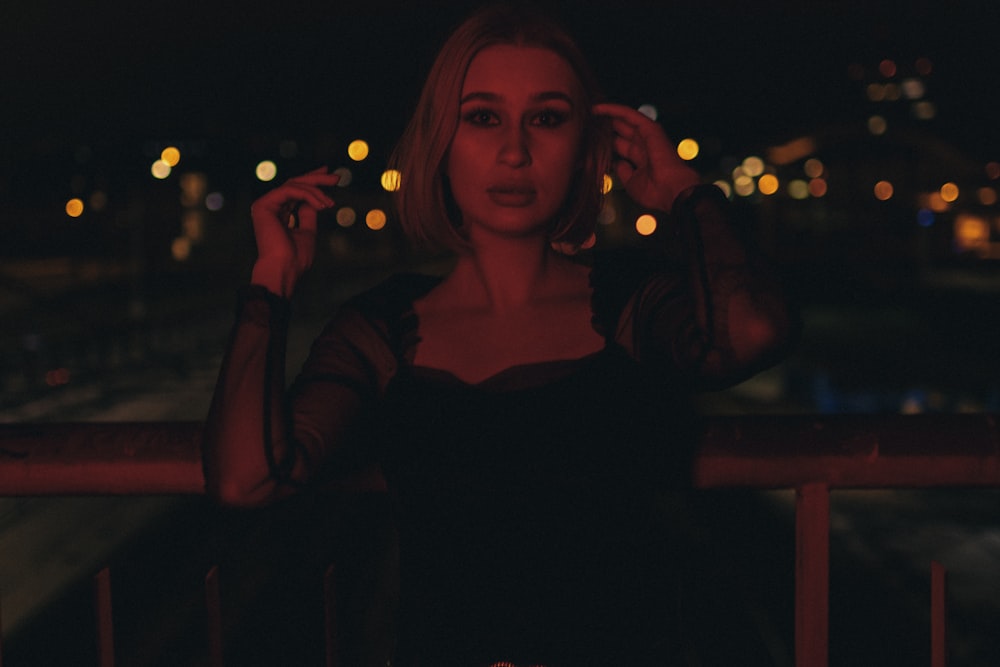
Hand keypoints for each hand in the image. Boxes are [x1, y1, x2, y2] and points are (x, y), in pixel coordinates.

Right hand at [249, 167, 338, 296]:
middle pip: (294, 184)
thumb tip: (317, 200)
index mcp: (278, 214)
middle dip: (317, 179)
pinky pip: (290, 190)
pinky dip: (308, 195)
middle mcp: (270, 207)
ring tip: (330, 202)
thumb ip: (308, 214)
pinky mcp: (264, 205)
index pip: (296, 192)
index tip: (331, 178)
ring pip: (293, 185)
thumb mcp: (307, 232)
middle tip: (336, 177)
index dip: (313, 182)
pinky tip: (321, 205)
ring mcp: (265, 205)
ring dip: (316, 190)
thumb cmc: (295, 258)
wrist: (284, 270)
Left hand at [593, 103, 700, 211]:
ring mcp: (647, 135)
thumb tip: (615, 163)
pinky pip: (628, 115)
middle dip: (602, 127)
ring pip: (622, 120)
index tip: (584, 139)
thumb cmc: (655, 192)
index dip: (603, 142)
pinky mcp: (649, 127)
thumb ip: (623, 171)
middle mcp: (644, 145)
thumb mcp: (631, 183)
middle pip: (619, 131)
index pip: (619, 146)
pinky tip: (597, 108)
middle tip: (582, 122)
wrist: (672, 191)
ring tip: (586, 111)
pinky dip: (613, 110)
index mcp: (641, 159)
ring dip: (605, 115)